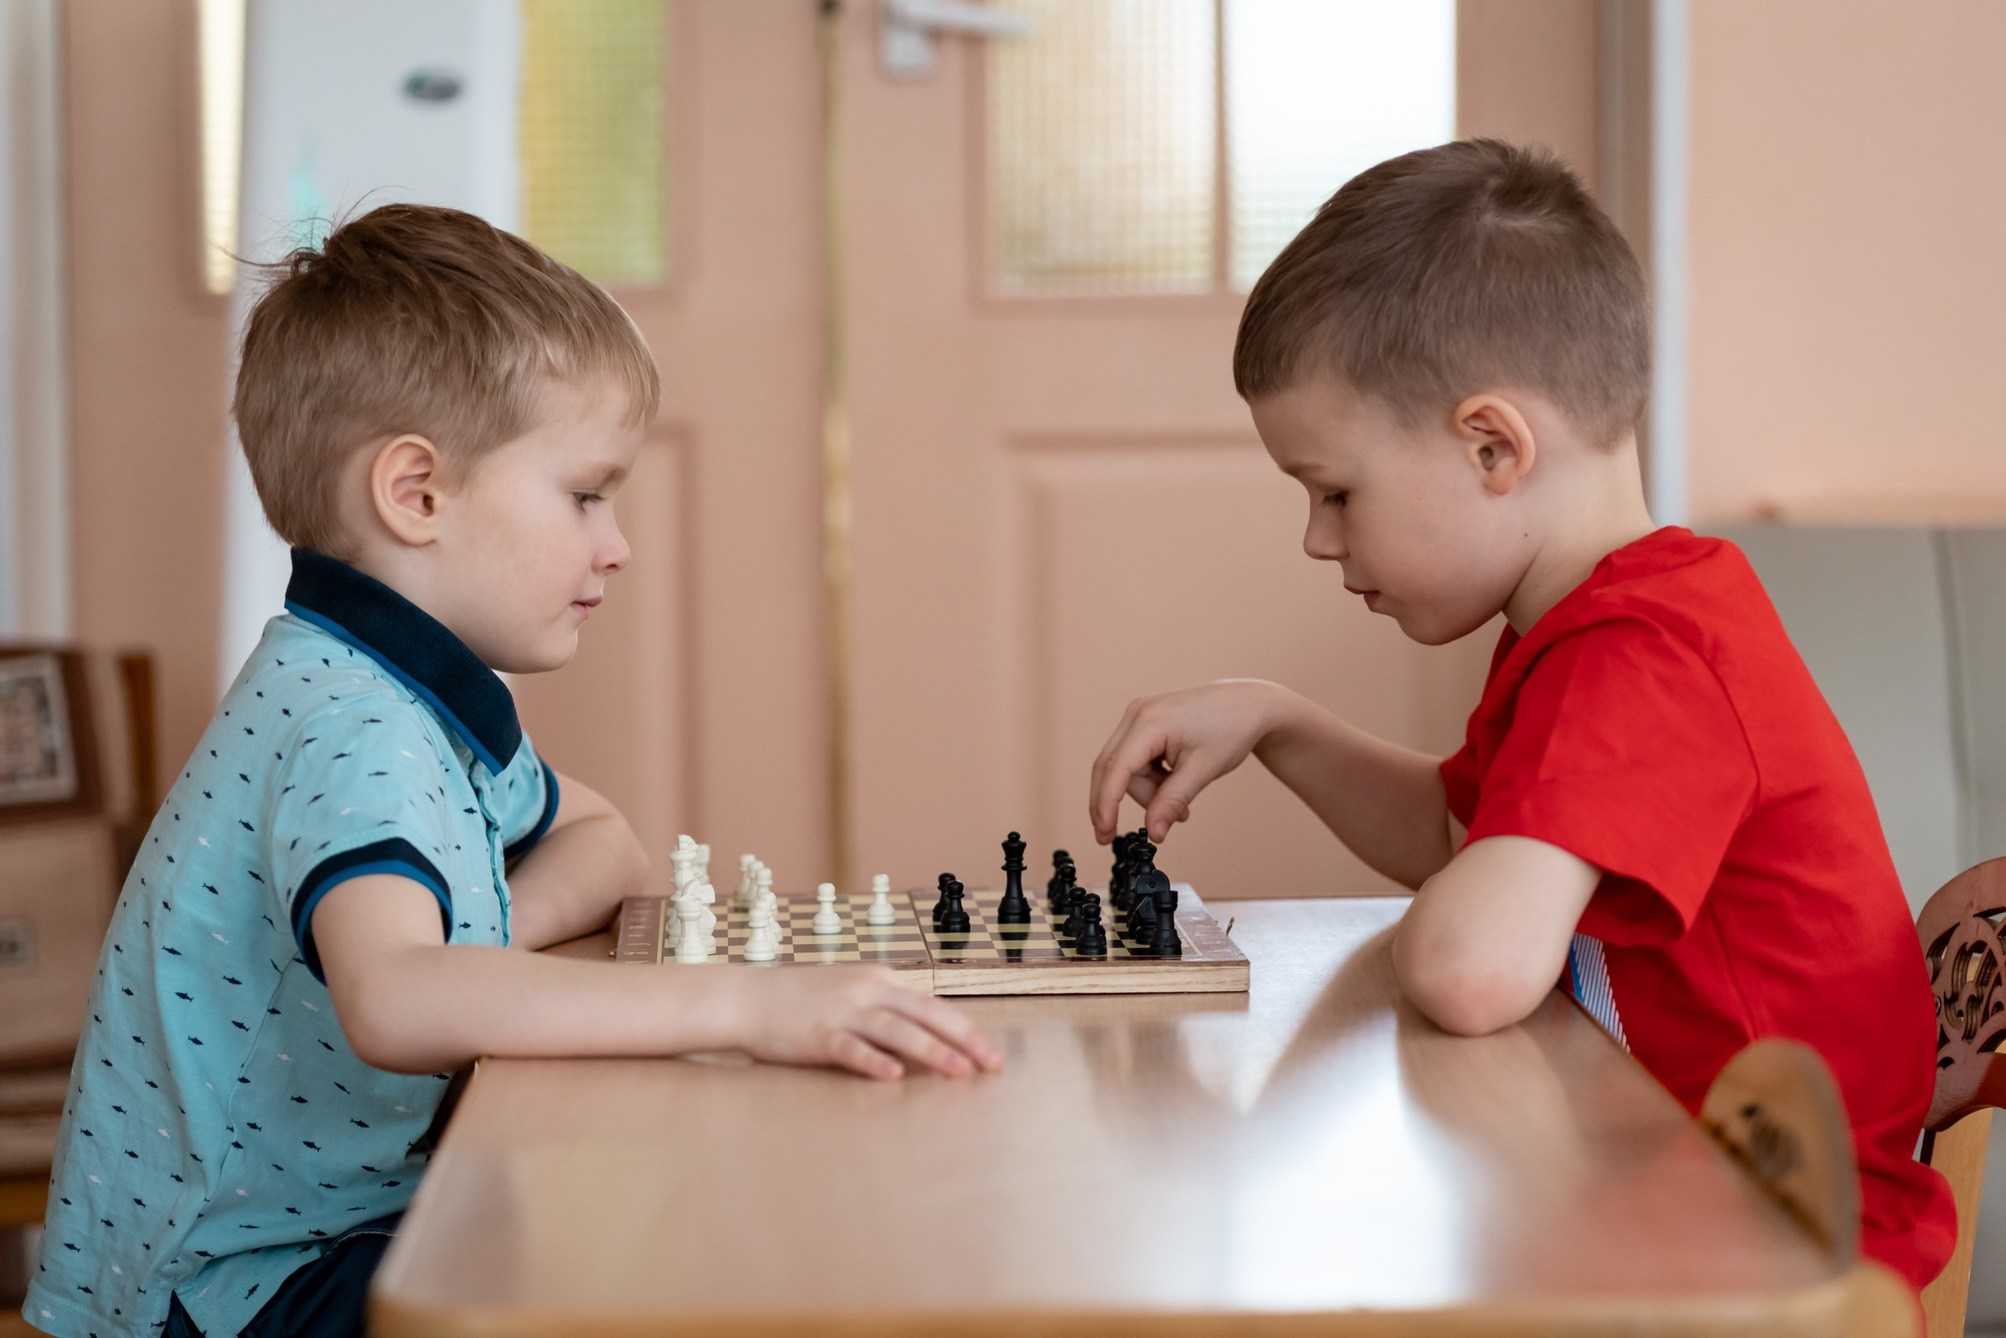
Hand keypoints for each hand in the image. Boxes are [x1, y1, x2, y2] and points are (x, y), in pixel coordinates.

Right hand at [725, 966, 1003, 1081]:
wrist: (746, 997)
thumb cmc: (799, 1000)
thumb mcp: (848, 991)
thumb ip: (883, 1008)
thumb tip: (924, 1035)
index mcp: (878, 979)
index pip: (932, 1004)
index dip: (965, 1029)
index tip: (989, 1053)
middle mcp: (866, 991)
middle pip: (926, 1014)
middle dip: (964, 1040)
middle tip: (991, 1065)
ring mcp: (842, 1011)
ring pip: (897, 1030)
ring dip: (932, 1051)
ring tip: (959, 1072)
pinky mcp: (818, 1034)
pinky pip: (852, 1049)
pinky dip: (875, 1062)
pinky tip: (895, 1076)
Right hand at [1088, 679, 1291, 844]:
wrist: (1249, 705)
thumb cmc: (1231, 729)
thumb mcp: (1202, 770)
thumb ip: (1172, 802)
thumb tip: (1153, 833)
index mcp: (1149, 722)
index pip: (1116, 769)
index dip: (1105, 803)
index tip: (1104, 833)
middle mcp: (1137, 715)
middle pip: (1112, 769)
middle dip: (1116, 803)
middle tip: (1112, 836)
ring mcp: (1140, 716)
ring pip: (1126, 769)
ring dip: (1147, 792)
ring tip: (1181, 805)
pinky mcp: (1146, 723)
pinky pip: (1136, 760)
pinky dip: (1152, 780)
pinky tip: (1175, 784)